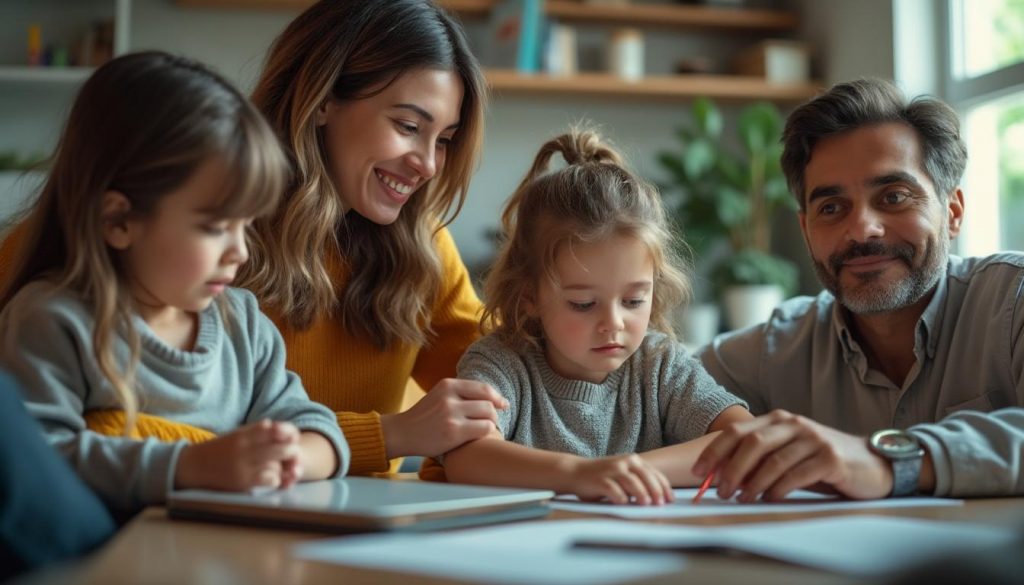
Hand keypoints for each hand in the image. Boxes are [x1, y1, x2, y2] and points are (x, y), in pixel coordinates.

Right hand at [175, 419, 300, 491]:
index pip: (274, 430)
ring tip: (282, 467)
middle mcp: (245, 448)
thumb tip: (271, 424)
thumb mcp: (234, 436)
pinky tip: (270, 478)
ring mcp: (244, 466)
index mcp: (244, 435)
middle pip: (281, 448)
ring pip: (277, 464)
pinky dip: (274, 479)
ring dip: (282, 466)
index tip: (291, 438)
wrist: (191, 466)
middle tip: (293, 454)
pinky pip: (268, 479)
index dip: (287, 434)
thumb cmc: (216, 450)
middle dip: (291, 451)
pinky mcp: (242, 482)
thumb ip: (253, 431)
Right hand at [382, 378, 507, 457]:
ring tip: (485, 430)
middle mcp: (449, 397)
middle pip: (489, 403)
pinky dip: (487, 433)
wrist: (402, 433)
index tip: (502, 404)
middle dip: (494, 413)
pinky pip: (484, 430)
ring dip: (492, 424)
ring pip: (489, 416)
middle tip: (491, 422)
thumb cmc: (425, 416)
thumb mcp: (439, 395)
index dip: (497, 397)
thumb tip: (493, 397)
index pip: (483, 388)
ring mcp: (451, 415)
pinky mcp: (453, 433)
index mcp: (448, 384)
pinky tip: (481, 438)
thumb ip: (461, 393)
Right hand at [566, 454, 673, 505]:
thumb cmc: (602, 477)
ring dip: (641, 493)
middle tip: (661, 503)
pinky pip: (612, 488)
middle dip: (656, 490)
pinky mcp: (600, 479)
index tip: (670, 499)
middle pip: (645, 476)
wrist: (576, 471)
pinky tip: (624, 503)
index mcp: (633, 461)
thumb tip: (657, 499)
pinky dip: (619, 496)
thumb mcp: (623, 475)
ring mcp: (612, 470)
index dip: (664, 487)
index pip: (654, 473)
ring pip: (631, 481)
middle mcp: (624, 462)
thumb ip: (638, 482)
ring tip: (647, 504)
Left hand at [692, 410, 892, 501]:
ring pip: (773, 460)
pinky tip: (769, 499)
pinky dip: (779, 488)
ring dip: (752, 482)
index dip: (714, 451)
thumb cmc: (820, 461)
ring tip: (741, 498)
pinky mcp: (830, 458)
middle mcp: (793, 424)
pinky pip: (797, 473)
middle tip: (719, 491)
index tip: (698, 471)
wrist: (869, 463)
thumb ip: (759, 460)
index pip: (736, 432)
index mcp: (777, 420)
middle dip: (730, 468)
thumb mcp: (787, 454)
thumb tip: (723, 478)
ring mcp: (813, 439)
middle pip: (751, 443)